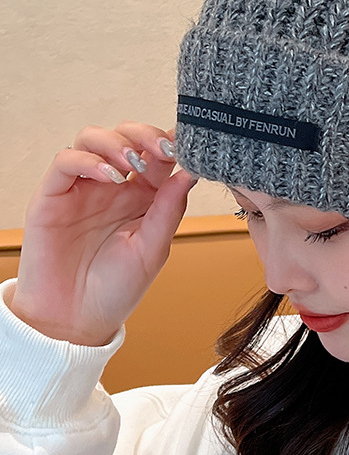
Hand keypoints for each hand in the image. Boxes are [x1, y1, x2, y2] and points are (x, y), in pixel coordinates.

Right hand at [9, 122, 195, 345]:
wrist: (76, 320)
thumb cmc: (116, 289)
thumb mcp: (153, 249)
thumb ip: (169, 210)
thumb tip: (189, 173)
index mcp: (143, 197)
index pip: (156, 155)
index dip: (169, 142)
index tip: (185, 144)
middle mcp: (113, 187)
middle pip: (126, 136)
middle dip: (145, 134)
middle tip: (161, 149)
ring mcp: (82, 189)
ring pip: (93, 139)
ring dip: (117, 142)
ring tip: (133, 164)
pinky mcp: (53, 196)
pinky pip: (66, 162)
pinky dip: (88, 161)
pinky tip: (108, 177)